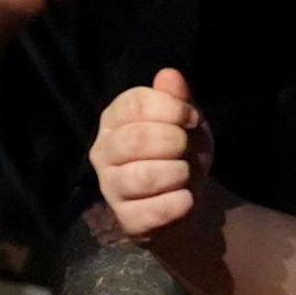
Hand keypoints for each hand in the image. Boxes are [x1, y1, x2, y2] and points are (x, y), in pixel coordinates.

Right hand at [92, 69, 213, 239]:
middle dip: (174, 142)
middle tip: (186, 149)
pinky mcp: (125, 219)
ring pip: (142, 177)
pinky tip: (185, 199)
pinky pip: (152, 211)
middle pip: (136, 139)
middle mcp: (103, 151)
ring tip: (184, 174)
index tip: (192, 119)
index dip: (171, 108)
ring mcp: (110, 187)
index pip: (134, 103)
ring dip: (177, 173)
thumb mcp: (186, 121)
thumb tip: (169, 75)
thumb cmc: (182, 152)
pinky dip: (178, 204)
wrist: (189, 200)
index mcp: (114, 120)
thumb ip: (178, 99)